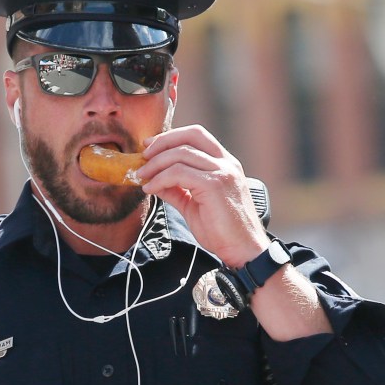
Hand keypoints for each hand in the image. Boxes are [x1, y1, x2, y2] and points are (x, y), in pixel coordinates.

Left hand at [138, 125, 268, 267]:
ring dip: (156, 163)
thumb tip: (154, 181)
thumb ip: (177, 190)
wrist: (242, 249)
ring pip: (181, 153)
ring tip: (142, 176)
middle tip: (142, 157)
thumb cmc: (222, 230)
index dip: (170, 137)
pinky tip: (151, 188)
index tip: (150, 146)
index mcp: (224, 163)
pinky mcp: (214, 185)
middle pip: (190, 136)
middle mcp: (226, 163)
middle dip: (162, 142)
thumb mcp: (194, 205)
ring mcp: (222, 172)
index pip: (196, 135)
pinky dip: (160, 178)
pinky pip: (179, 173)